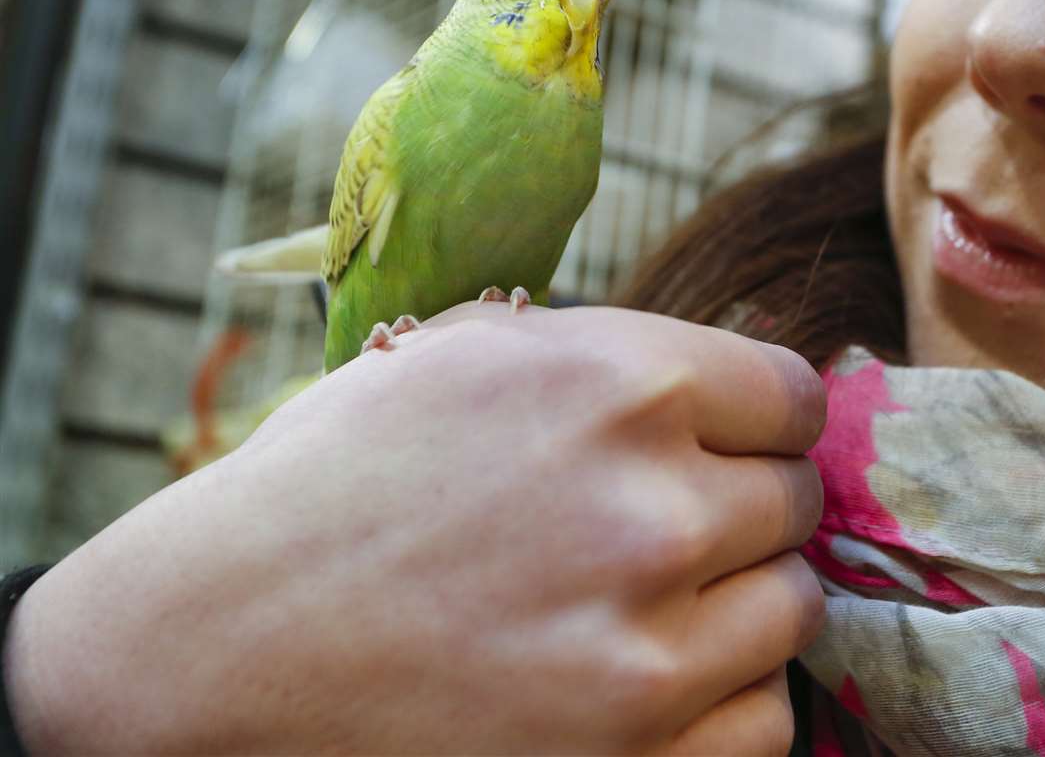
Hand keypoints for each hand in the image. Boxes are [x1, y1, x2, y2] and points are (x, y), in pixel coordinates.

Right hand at [4, 304, 826, 753]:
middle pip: (795, 504)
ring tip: (640, 609)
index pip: (792, 397)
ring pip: (791, 610)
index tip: (732, 444)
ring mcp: (652, 651)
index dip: (759, 421)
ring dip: (735, 606)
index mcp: (619, 384)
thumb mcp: (466, 360)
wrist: (214, 653)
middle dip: (740, 509)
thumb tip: (724, 384)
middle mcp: (653, 510)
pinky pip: (763, 721)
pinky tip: (638, 682)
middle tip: (659, 532)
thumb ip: (610, 360)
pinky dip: (717, 704)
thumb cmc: (332, 490)